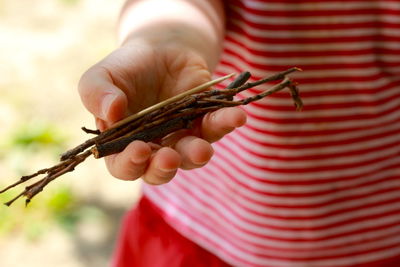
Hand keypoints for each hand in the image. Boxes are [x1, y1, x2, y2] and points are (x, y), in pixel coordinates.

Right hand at [78, 40, 245, 183]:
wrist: (159, 49)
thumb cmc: (126, 68)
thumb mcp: (101, 76)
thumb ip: (96, 94)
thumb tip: (110, 112)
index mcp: (123, 144)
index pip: (124, 166)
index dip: (130, 164)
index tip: (138, 150)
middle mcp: (154, 147)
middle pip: (160, 170)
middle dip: (164, 168)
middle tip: (170, 158)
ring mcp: (181, 137)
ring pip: (191, 155)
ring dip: (198, 154)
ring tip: (203, 149)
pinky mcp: (204, 122)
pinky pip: (216, 127)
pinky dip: (225, 123)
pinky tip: (236, 116)